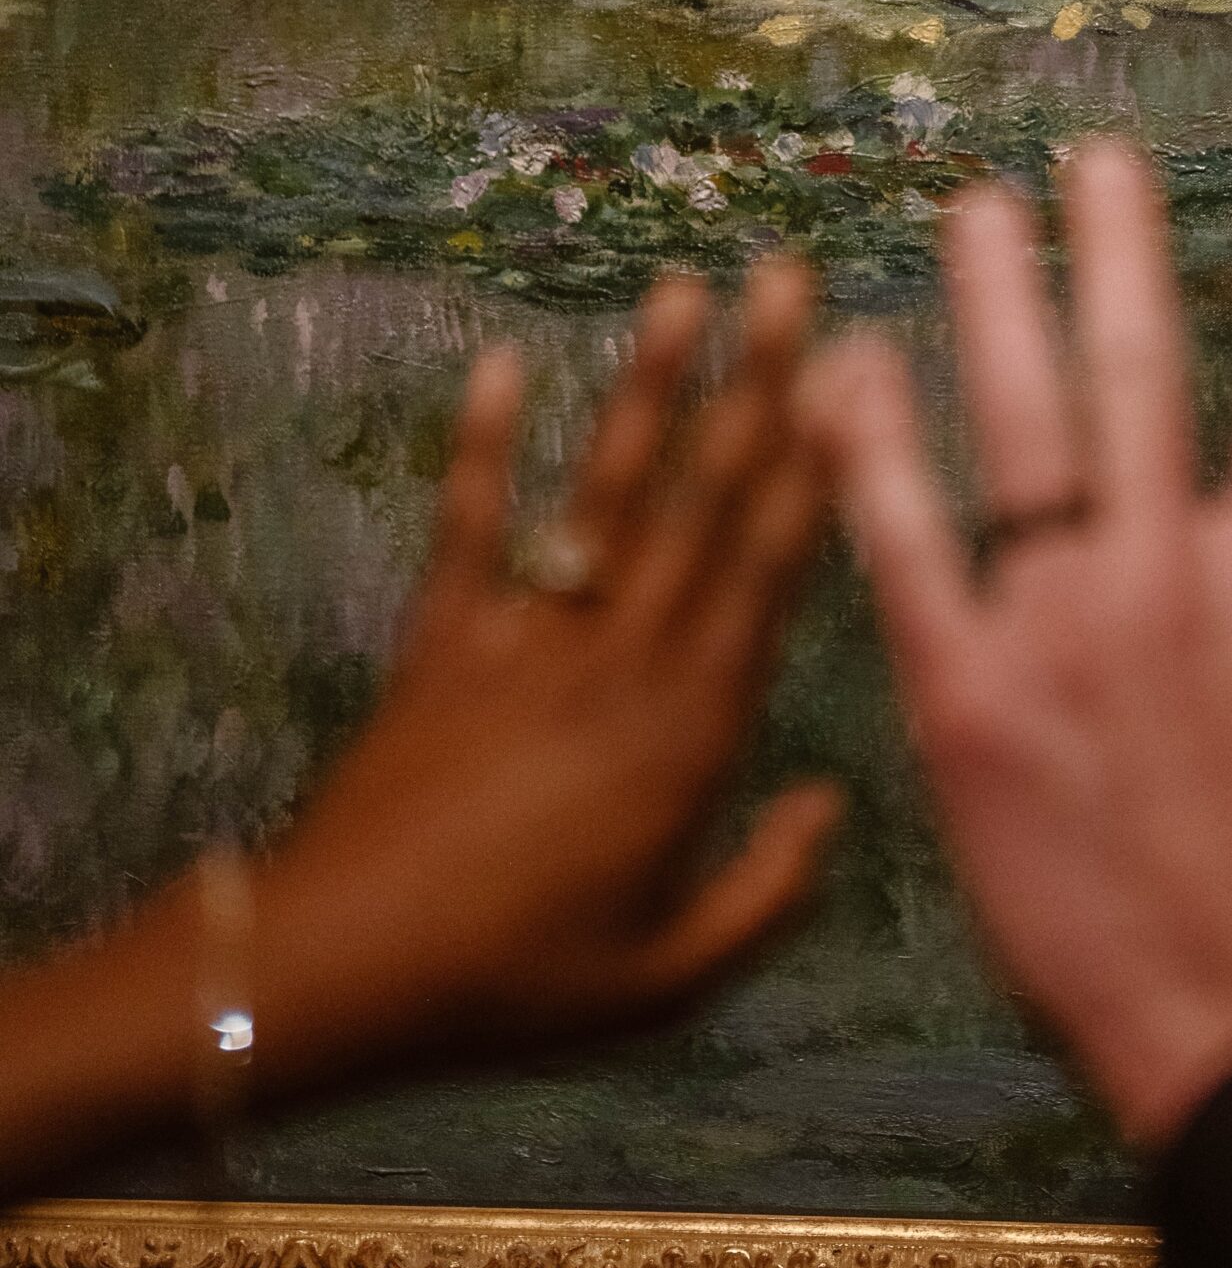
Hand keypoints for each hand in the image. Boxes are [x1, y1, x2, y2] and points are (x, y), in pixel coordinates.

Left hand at [252, 256, 841, 1095]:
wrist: (338, 973)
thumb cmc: (514, 986)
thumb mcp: (667, 980)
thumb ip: (766, 893)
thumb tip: (832, 802)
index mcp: (691, 734)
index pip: (770, 572)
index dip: (819, 468)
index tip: (857, 379)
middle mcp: (622, 661)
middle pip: (704, 503)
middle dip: (755, 384)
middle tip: (792, 281)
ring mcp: (528, 640)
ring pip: (605, 494)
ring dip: (648, 387)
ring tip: (685, 287)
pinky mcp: (441, 642)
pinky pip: (469, 528)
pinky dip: (483, 446)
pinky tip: (504, 361)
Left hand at [805, 144, 1231, 1149]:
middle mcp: (1173, 574)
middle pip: (1143, 371)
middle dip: (1121, 248)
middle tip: (1091, 157)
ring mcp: (1064, 629)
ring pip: (1022, 427)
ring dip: (995, 304)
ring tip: (972, 211)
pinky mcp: (966, 697)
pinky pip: (908, 548)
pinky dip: (875, 451)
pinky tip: (849, 368)